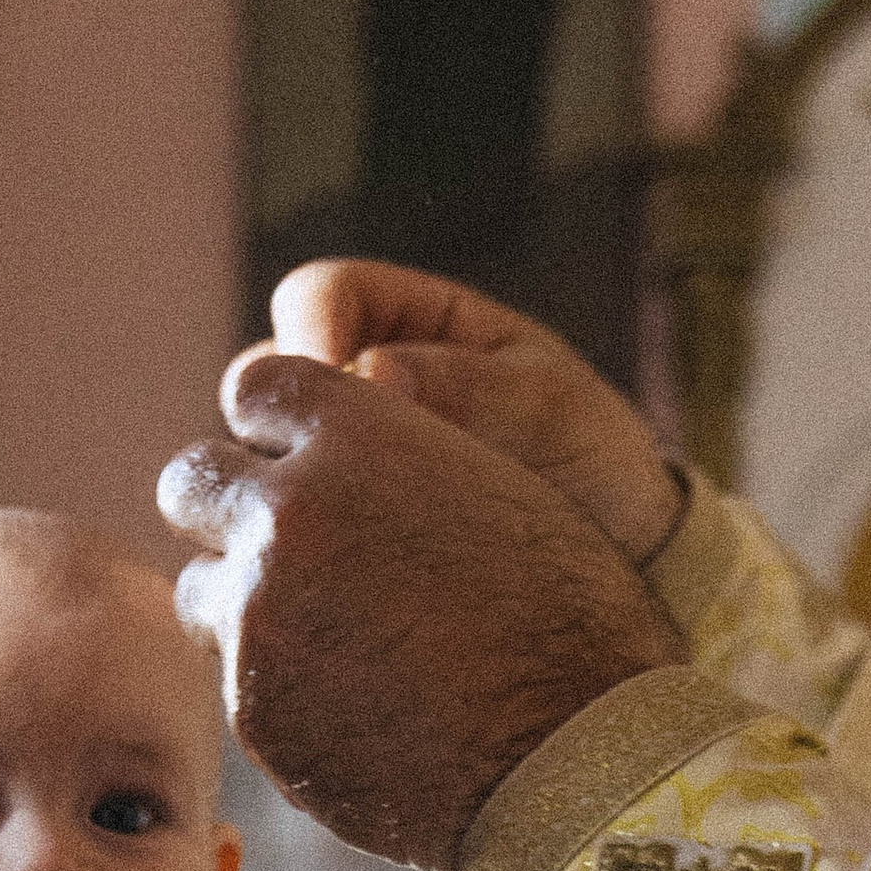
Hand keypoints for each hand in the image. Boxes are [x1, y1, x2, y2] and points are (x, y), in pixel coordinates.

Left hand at [161, 350, 681, 870]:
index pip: (255, 388)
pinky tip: (353, 706)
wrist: (576, 758)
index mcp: (359, 434)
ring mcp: (258, 614)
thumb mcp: (498, 490)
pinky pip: (235, 680)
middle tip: (276, 546)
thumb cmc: (574, 619)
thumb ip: (400, 460)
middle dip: (225, 507)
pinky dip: (278, 687)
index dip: (272, 425)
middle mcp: (289, 512)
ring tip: (324, 638)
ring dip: (242, 603)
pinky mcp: (251, 707)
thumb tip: (346, 462)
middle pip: (190, 481)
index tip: (294, 456)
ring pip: (200, 589)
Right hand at [260, 260, 687, 566]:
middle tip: (329, 477)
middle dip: (282, 422)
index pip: (319, 296)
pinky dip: (293, 543)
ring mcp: (328, 458)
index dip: (313, 334)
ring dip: (281, 490)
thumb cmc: (589, 460)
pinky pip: (276, 526)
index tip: (343, 392)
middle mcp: (347, 383)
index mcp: (403, 320)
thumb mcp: (550, 409)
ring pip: (256, 458)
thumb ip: (469, 387)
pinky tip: (333, 574)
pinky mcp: (323, 530)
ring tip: (340, 536)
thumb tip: (375, 374)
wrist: (614, 558)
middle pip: (262, 377)